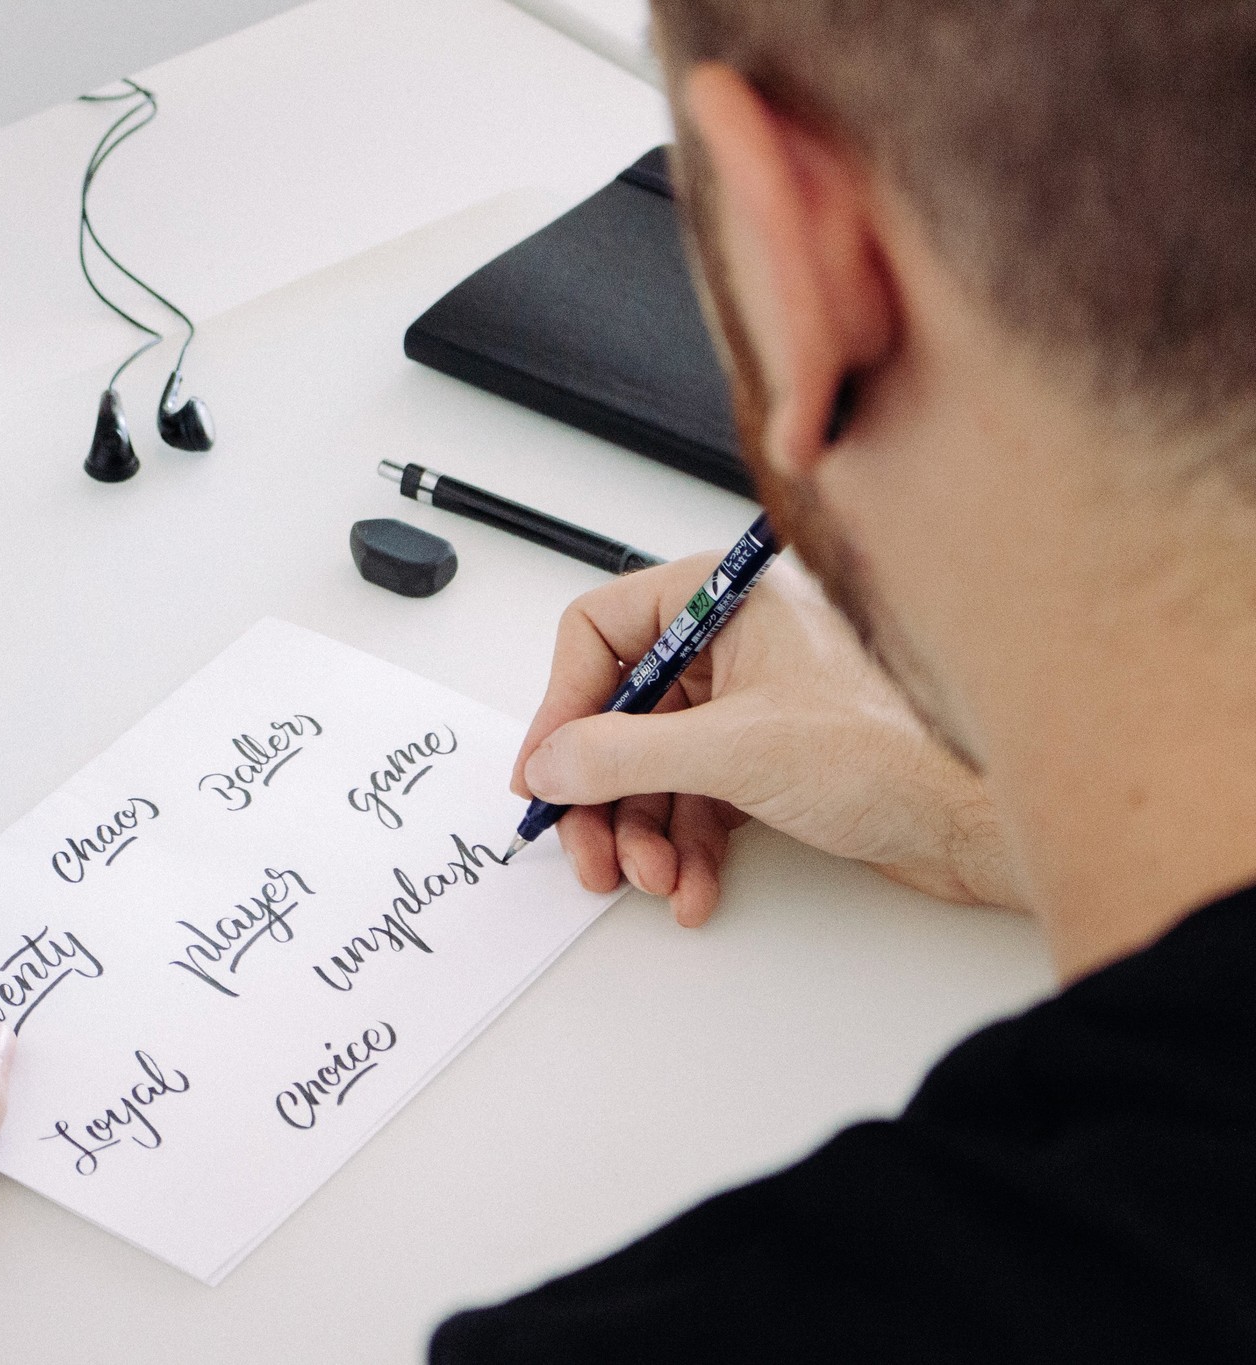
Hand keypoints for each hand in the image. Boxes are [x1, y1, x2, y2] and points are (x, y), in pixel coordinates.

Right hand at [512, 557, 1020, 925]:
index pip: (600, 631)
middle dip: (602, 794)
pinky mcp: (770, 758)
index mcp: (725, 597)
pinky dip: (685, 846)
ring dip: (642, 832)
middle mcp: (733, 640)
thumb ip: (625, 755)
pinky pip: (695, 798)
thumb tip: (551, 763)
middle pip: (619, 713)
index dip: (561, 706)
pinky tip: (692, 887)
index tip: (543, 774)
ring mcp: (751, 701)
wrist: (985, 820)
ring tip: (652, 879)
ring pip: (653, 766)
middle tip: (589, 852)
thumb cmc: (900, 751)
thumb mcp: (736, 750)